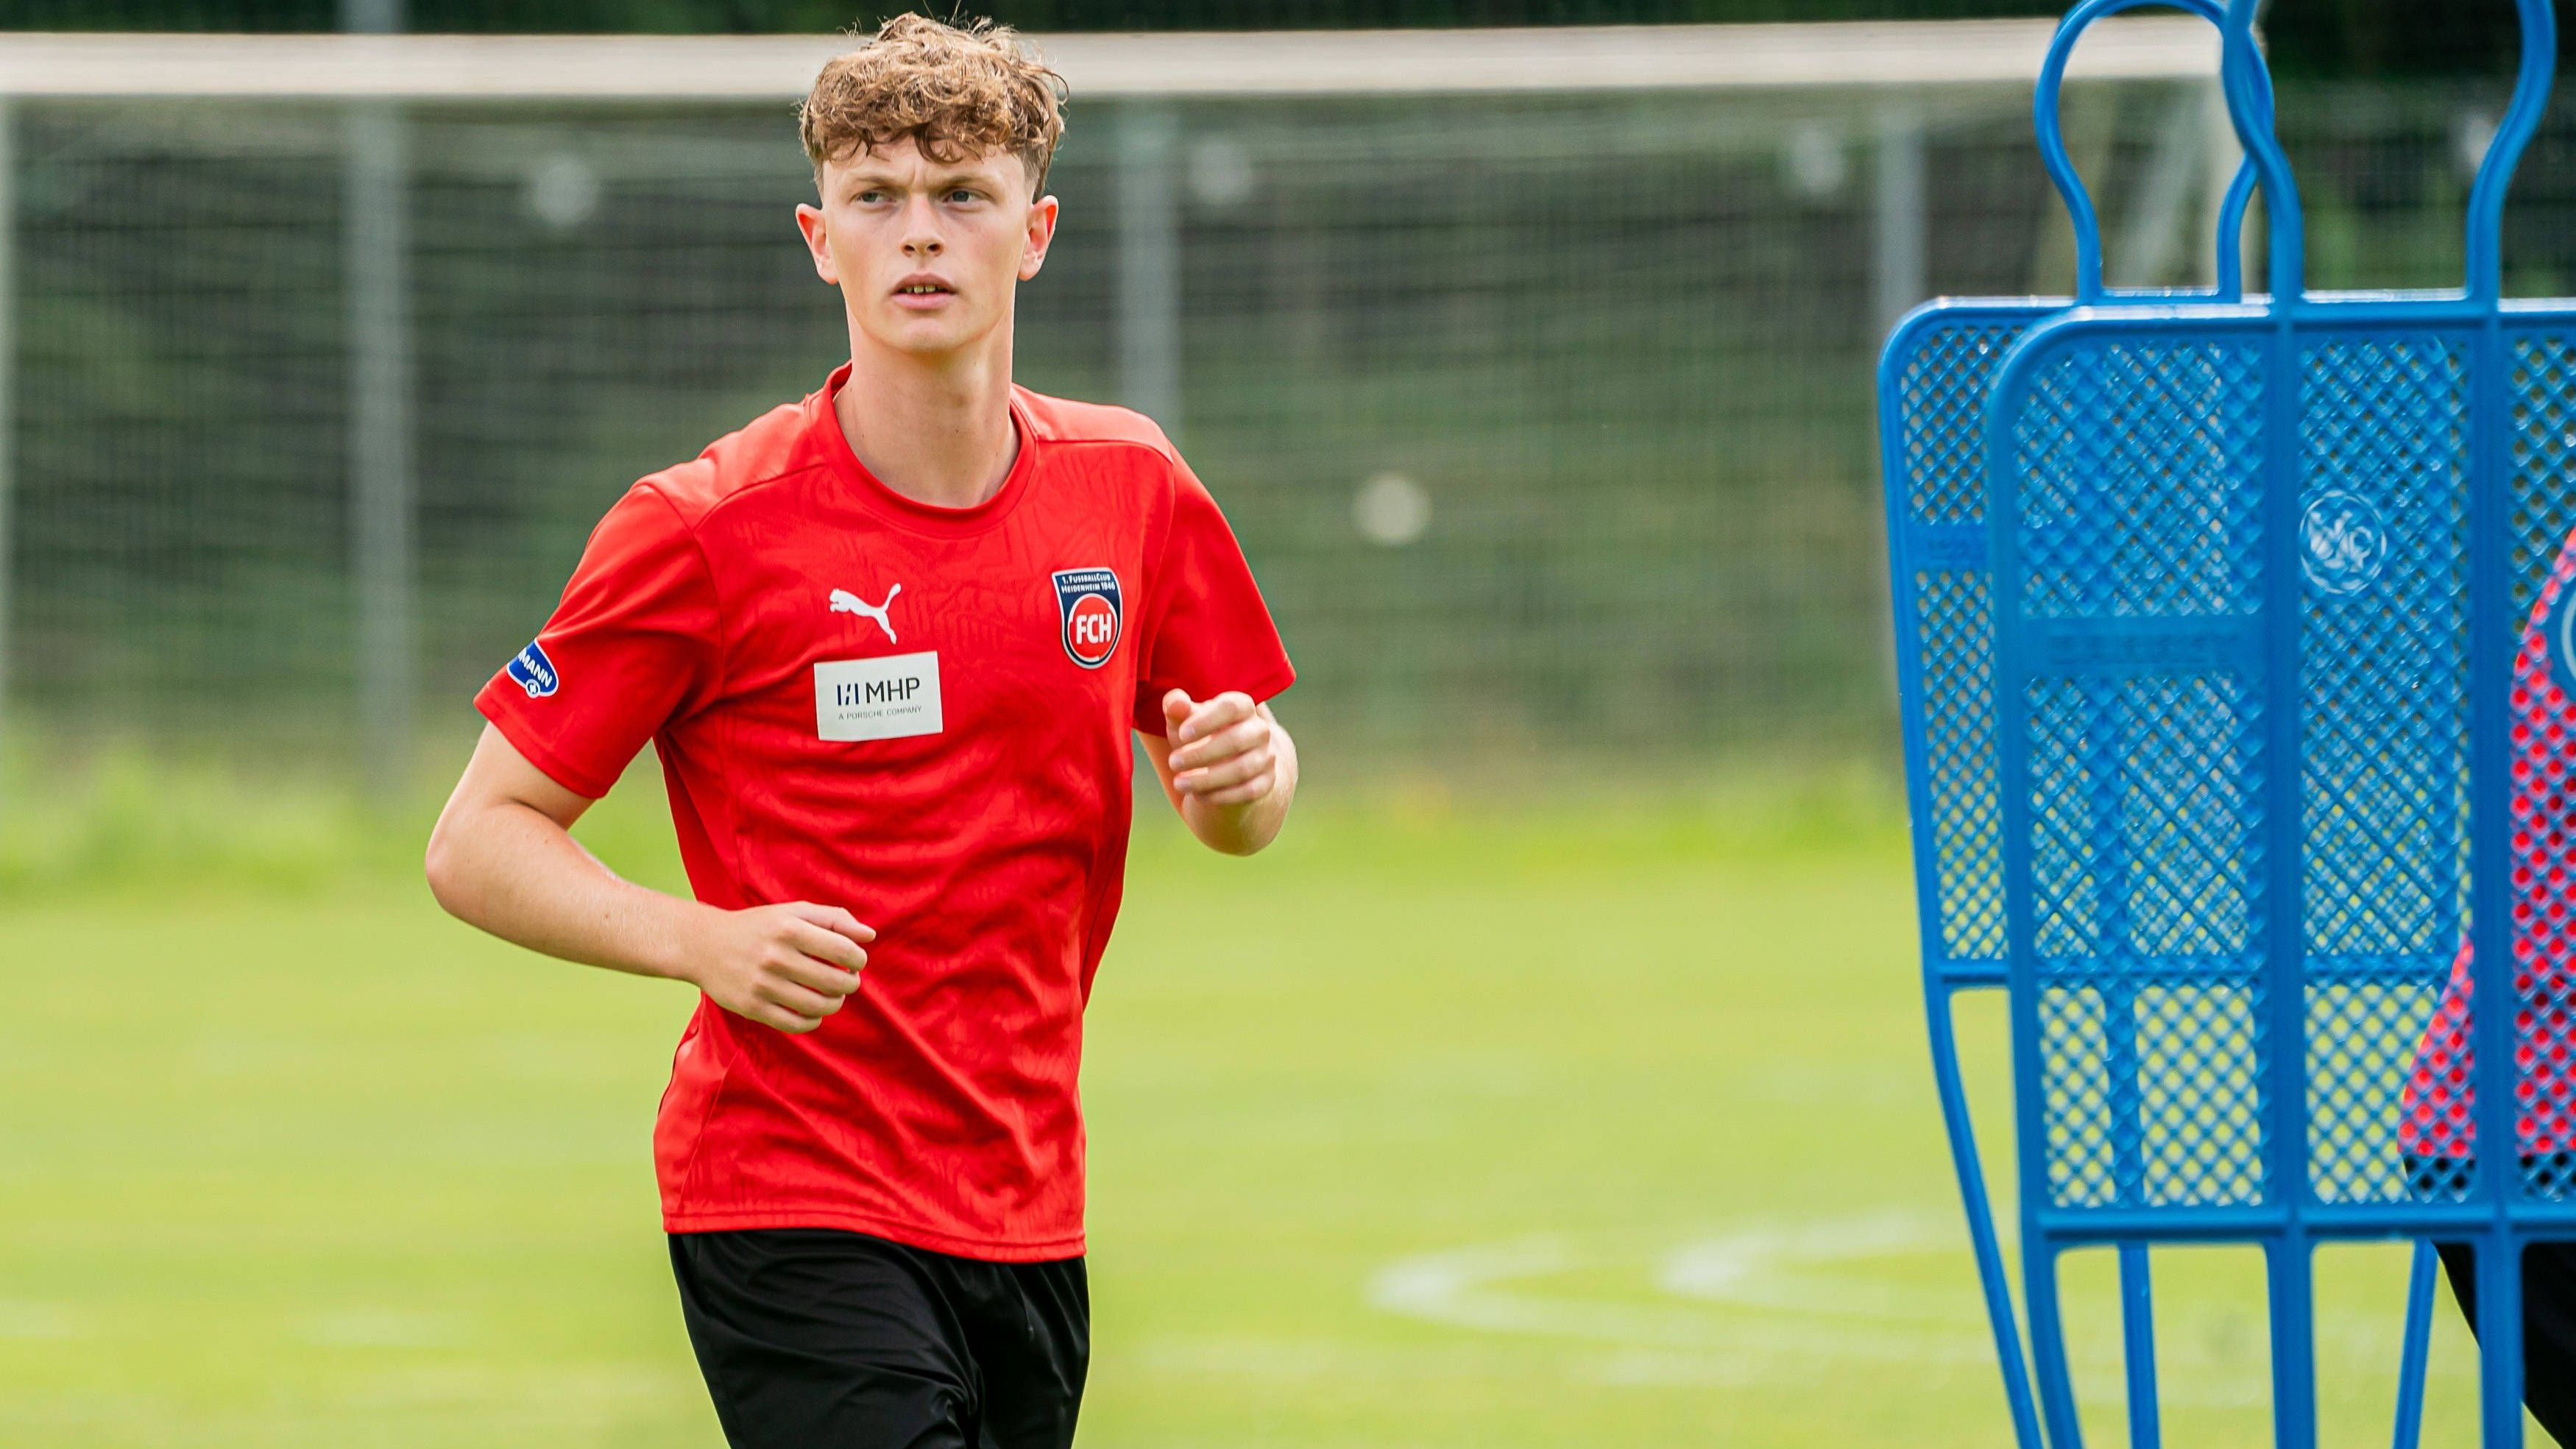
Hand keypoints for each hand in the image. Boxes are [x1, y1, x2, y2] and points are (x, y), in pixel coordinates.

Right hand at [682, 901, 873, 1034]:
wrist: (703, 945)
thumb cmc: (758, 927)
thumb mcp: (794, 912)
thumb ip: (834, 919)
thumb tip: (870, 936)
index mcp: (789, 929)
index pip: (844, 950)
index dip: (859, 959)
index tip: (856, 961)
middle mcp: (775, 957)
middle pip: (835, 981)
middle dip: (850, 983)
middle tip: (847, 980)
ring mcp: (762, 985)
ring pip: (818, 1006)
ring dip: (834, 1003)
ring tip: (833, 996)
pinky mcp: (752, 1007)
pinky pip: (796, 1024)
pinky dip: (813, 1021)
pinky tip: (814, 1012)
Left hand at [1160, 689, 1280, 806]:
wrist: (1226, 761)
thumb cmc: (1201, 733)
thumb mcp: (1185, 719)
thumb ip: (1176, 707)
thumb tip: (1176, 703)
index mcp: (1242, 707)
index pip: (1231, 707)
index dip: (1206, 720)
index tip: (1182, 734)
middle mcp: (1259, 730)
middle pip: (1236, 740)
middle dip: (1200, 754)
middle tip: (1173, 762)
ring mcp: (1266, 757)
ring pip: (1242, 769)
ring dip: (1207, 779)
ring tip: (1179, 783)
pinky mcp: (1266, 782)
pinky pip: (1248, 791)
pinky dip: (1221, 795)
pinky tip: (1198, 795)